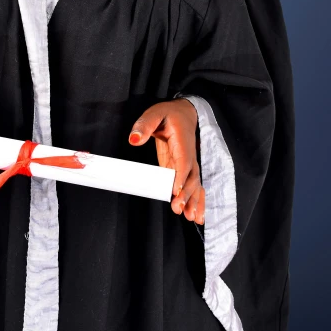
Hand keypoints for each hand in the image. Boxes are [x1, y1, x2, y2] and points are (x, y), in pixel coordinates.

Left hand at [128, 99, 204, 224]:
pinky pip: (193, 185)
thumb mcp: (154, 113)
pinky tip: (196, 214)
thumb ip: (144, 125)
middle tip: (179, 209)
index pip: (183, 161)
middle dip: (187, 194)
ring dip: (195, 201)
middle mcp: (189, 154)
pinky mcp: (184, 168)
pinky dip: (196, 200)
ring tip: (192, 217)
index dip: (181, 177)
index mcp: (182, 141)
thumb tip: (134, 139)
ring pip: (195, 184)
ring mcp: (188, 163)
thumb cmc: (168, 113)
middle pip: (191, 177)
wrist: (184, 112)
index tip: (175, 192)